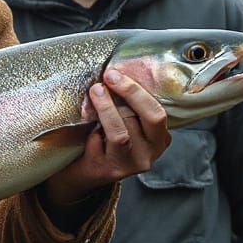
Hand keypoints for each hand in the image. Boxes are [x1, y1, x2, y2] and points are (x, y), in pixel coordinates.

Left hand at [40, 69, 170, 219]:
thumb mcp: (124, 122)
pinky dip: (94, 130)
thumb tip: (117, 72)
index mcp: (159, 138)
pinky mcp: (110, 170)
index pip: (158, 112)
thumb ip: (128, 105)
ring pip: (122, 132)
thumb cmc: (104, 140)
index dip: (137, 91)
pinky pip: (102, 143)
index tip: (116, 73)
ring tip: (95, 93)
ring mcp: (131, 164)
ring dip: (106, 108)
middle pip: (147, 118)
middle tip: (107, 78)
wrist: (83, 171)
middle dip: (127, 93)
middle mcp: (150, 154)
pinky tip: (88, 125)